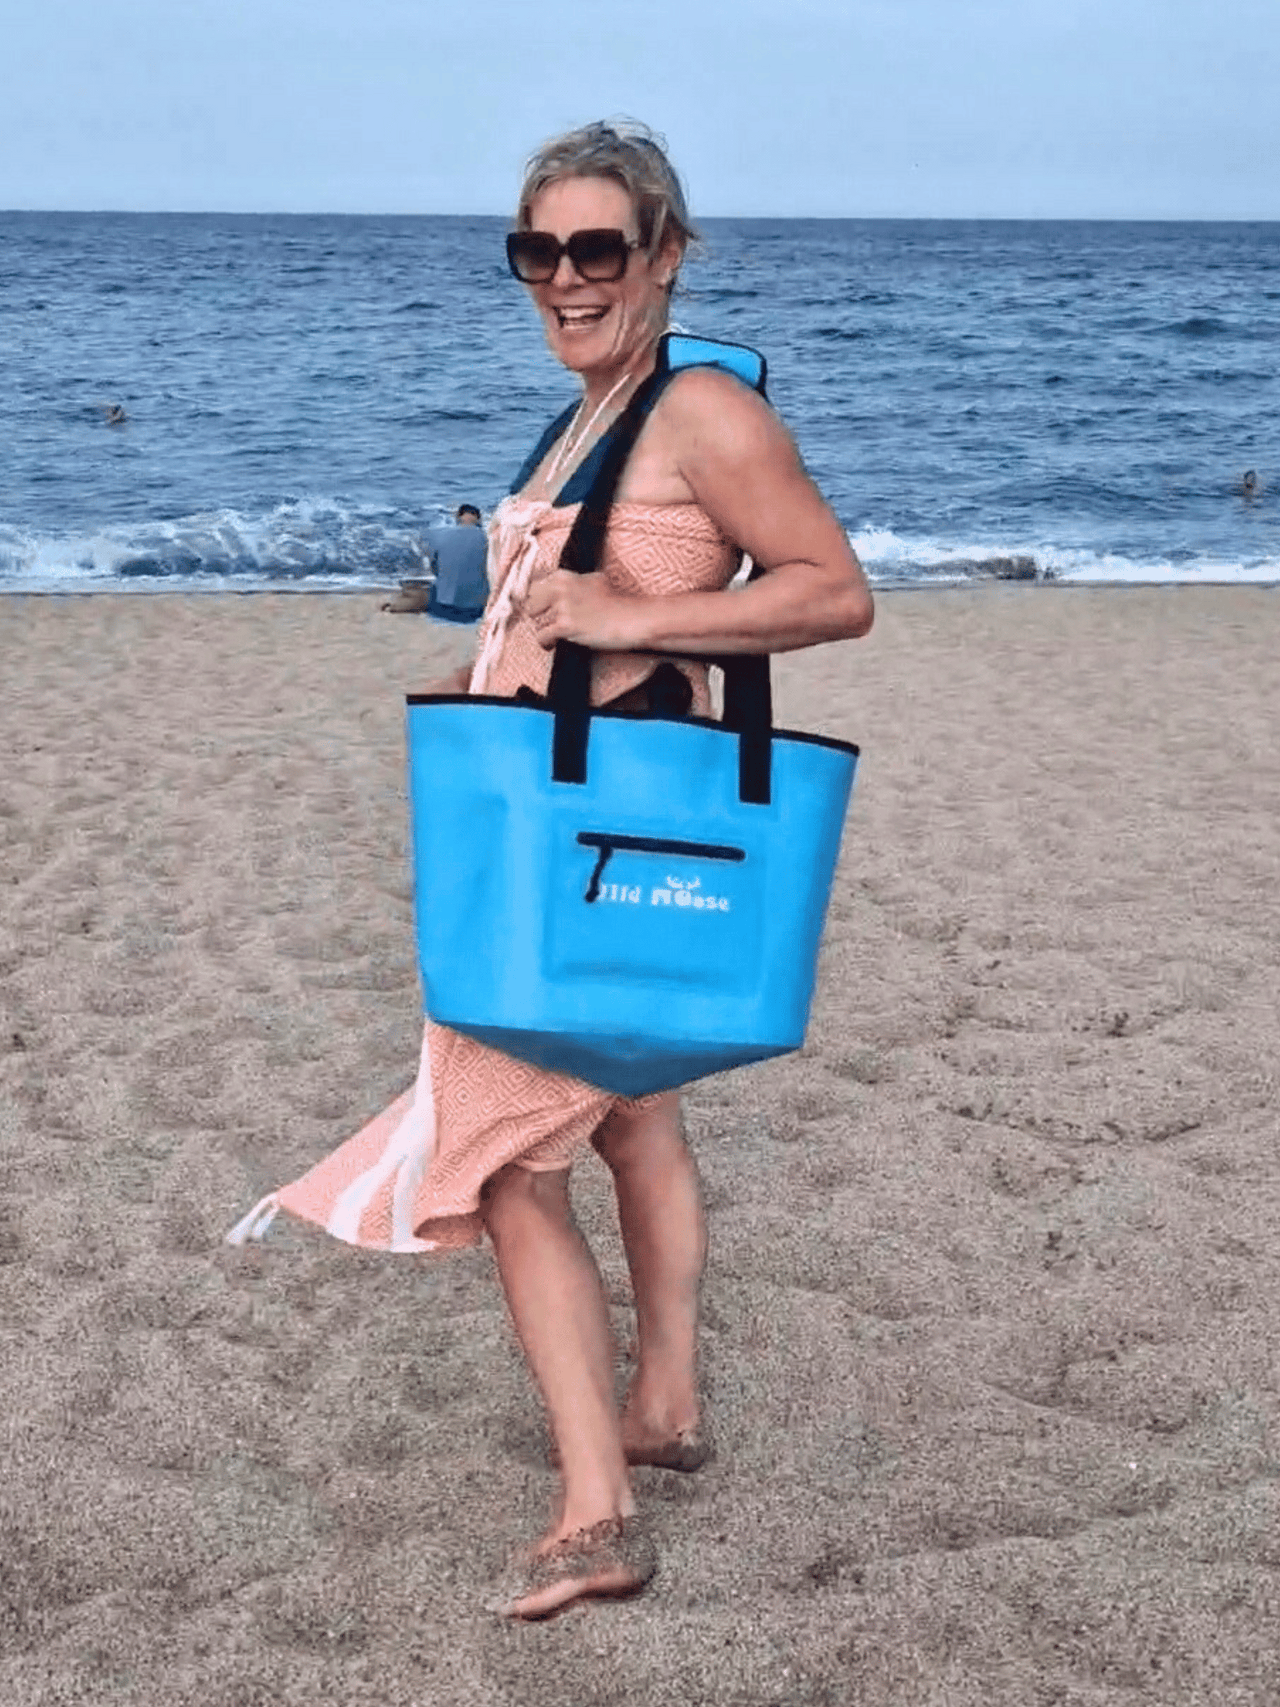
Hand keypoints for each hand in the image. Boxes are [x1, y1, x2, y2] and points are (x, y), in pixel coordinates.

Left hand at [521, 571, 646, 650]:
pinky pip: (542, 637)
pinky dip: (546, 643)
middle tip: (548, 623)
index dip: (538, 601)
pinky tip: (552, 645)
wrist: (631, 619)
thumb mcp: (593, 581)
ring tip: (554, 636)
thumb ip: (573, 583)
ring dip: (543, 630)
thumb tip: (558, 587)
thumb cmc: (616, 604)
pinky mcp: (566, 625)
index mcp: (564, 576)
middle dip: (538, 615)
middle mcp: (561, 588)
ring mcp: (563, 606)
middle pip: (530, 604)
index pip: (533, 586)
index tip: (541, 610)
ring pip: (535, 621)